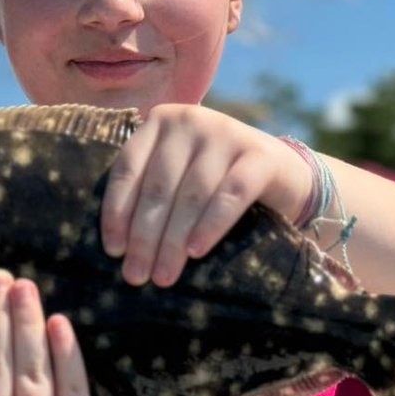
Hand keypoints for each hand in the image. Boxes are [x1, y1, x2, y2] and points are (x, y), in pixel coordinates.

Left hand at [101, 104, 313, 286]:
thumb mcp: (177, 175)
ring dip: (173, 240)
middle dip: (144, 236)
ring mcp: (226, 133)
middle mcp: (190, 120)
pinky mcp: (259, 155)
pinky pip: (230, 195)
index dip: (117, 211)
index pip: (128, 169)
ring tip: (163, 276)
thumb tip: (119, 248)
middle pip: (158, 186)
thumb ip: (149, 192)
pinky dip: (211, 225)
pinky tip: (196, 252)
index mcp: (160, 122)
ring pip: (191, 194)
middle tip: (136, 276)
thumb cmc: (214, 180)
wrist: (281, 171)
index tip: (114, 251)